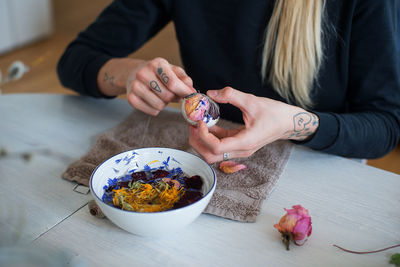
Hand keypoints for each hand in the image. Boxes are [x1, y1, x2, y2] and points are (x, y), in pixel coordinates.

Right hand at [126, 57, 195, 115]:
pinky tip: (153, 100)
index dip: (184, 92)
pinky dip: (156, 109)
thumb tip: (192, 92)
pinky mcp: (130, 98)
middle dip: (173, 98)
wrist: (135, 73)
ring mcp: (135, 86)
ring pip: (159, 106)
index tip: (190, 96)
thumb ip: (184, 80)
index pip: (172, 83)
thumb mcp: (173, 71)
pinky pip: (152, 112)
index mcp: (156, 64)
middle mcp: (143, 73)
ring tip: (161, 96)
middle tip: (173, 94)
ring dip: (164, 104)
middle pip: (167, 96)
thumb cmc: (159, 73)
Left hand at [188, 87, 318, 162]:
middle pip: (210, 156)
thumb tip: (210, 92)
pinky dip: (210, 136)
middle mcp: (241, 150)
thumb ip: (231, 95)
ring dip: (202, 140)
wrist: (289, 122)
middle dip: (197, 142)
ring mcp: (240, 149)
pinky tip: (207, 123)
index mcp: (245, 142)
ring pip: (213, 153)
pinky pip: (220, 145)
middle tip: (191, 125)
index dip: (204, 135)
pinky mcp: (239, 144)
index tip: (200, 120)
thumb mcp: (253, 101)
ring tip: (196, 123)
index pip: (216, 147)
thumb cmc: (275, 113)